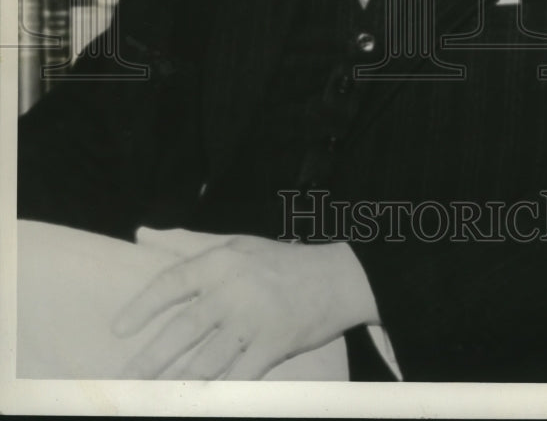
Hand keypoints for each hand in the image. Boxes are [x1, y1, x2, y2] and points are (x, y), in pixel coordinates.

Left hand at [111, 233, 378, 378]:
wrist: (338, 277)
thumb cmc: (281, 261)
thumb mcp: (237, 243)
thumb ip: (188, 244)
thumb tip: (143, 235)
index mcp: (221, 261)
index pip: (171, 283)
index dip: (142, 307)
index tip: (119, 330)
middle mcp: (234, 289)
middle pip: (182, 331)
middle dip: (149, 359)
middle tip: (124, 379)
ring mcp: (254, 320)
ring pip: (205, 361)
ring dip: (176, 383)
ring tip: (152, 397)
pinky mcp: (273, 346)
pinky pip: (238, 378)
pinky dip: (217, 394)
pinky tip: (200, 402)